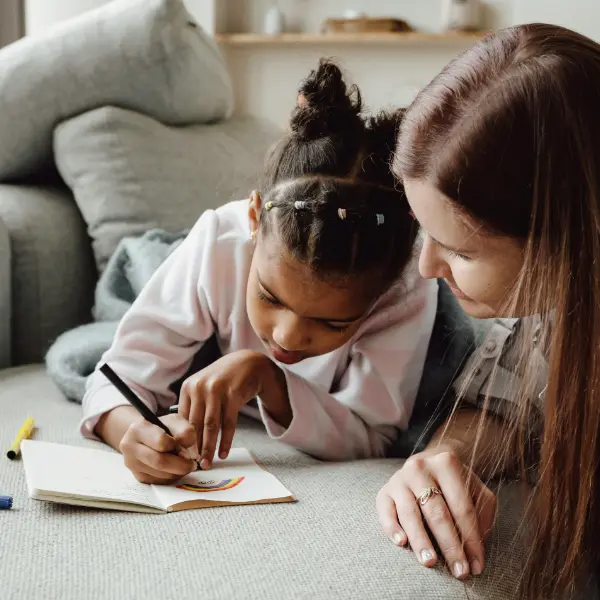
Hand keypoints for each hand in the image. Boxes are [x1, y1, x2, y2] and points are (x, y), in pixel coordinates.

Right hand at [120, 413, 196, 483]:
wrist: (145, 436)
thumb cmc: (162, 427)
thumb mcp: (175, 421)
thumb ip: (186, 431)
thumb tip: (191, 453)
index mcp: (138, 429)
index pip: (161, 441)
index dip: (177, 446)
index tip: (186, 448)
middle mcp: (129, 447)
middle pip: (159, 462)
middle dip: (180, 465)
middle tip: (192, 464)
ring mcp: (131, 463)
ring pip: (159, 475)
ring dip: (177, 473)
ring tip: (184, 465)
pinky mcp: (137, 476)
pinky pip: (158, 482)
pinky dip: (171, 477)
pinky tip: (174, 469)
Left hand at [178, 350, 285, 469]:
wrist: (247, 363)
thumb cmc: (223, 378)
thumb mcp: (203, 386)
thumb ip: (193, 405)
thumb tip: (184, 436)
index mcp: (188, 387)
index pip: (181, 419)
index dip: (182, 439)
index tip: (182, 456)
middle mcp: (200, 388)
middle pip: (194, 424)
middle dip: (194, 448)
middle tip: (194, 465)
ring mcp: (216, 390)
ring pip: (210, 426)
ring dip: (209, 448)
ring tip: (208, 463)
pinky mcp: (232, 395)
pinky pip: (228, 423)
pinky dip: (226, 441)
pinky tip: (224, 452)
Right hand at [376, 445, 496, 579]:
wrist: (426, 463)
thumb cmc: (454, 485)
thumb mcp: (475, 490)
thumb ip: (482, 513)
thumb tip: (476, 549)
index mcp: (447, 464)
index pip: (462, 507)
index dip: (471, 539)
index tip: (477, 566)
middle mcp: (420, 468)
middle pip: (437, 512)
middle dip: (450, 545)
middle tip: (459, 571)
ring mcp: (399, 479)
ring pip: (410, 513)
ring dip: (421, 540)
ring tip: (430, 562)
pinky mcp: (384, 491)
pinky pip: (385, 511)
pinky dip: (392, 527)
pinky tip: (401, 543)